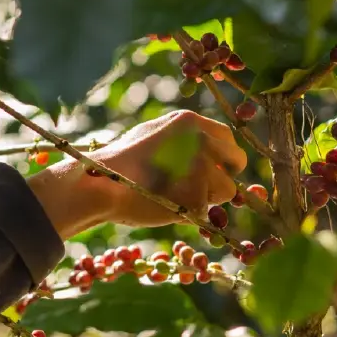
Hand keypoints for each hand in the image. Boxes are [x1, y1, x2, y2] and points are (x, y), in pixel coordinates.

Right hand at [27, 110, 246, 237]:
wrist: (100, 182)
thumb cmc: (119, 162)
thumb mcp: (152, 135)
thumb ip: (181, 140)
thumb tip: (204, 154)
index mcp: (189, 122)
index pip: (226, 137)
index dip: (223, 156)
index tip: (218, 168)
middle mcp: (201, 140)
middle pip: (236, 160)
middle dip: (225, 176)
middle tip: (208, 188)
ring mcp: (201, 168)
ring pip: (226, 190)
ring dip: (209, 198)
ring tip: (177, 198)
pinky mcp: (197, 195)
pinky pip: (206, 212)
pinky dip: (192, 215)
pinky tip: (167, 208)